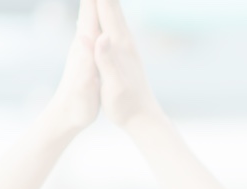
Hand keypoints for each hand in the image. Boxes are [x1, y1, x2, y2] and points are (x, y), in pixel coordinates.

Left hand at [47, 0, 100, 133]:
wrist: (65, 116)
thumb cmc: (77, 107)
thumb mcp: (84, 89)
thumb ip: (86, 65)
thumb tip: (89, 39)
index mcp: (86, 46)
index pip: (92, 11)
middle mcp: (84, 40)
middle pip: (90, 6)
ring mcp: (84, 45)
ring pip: (89, 12)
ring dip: (94, 0)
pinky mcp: (87, 51)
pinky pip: (93, 23)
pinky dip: (95, 10)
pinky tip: (96, 8)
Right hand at [94, 0, 161, 128]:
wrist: (145, 119)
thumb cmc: (126, 106)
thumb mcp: (113, 85)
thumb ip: (107, 60)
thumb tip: (101, 37)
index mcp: (117, 45)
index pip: (106, 9)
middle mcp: (124, 40)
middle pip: (112, 5)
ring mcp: (126, 45)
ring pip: (115, 12)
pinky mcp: (125, 52)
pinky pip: (116, 22)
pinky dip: (109, 9)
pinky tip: (108, 8)